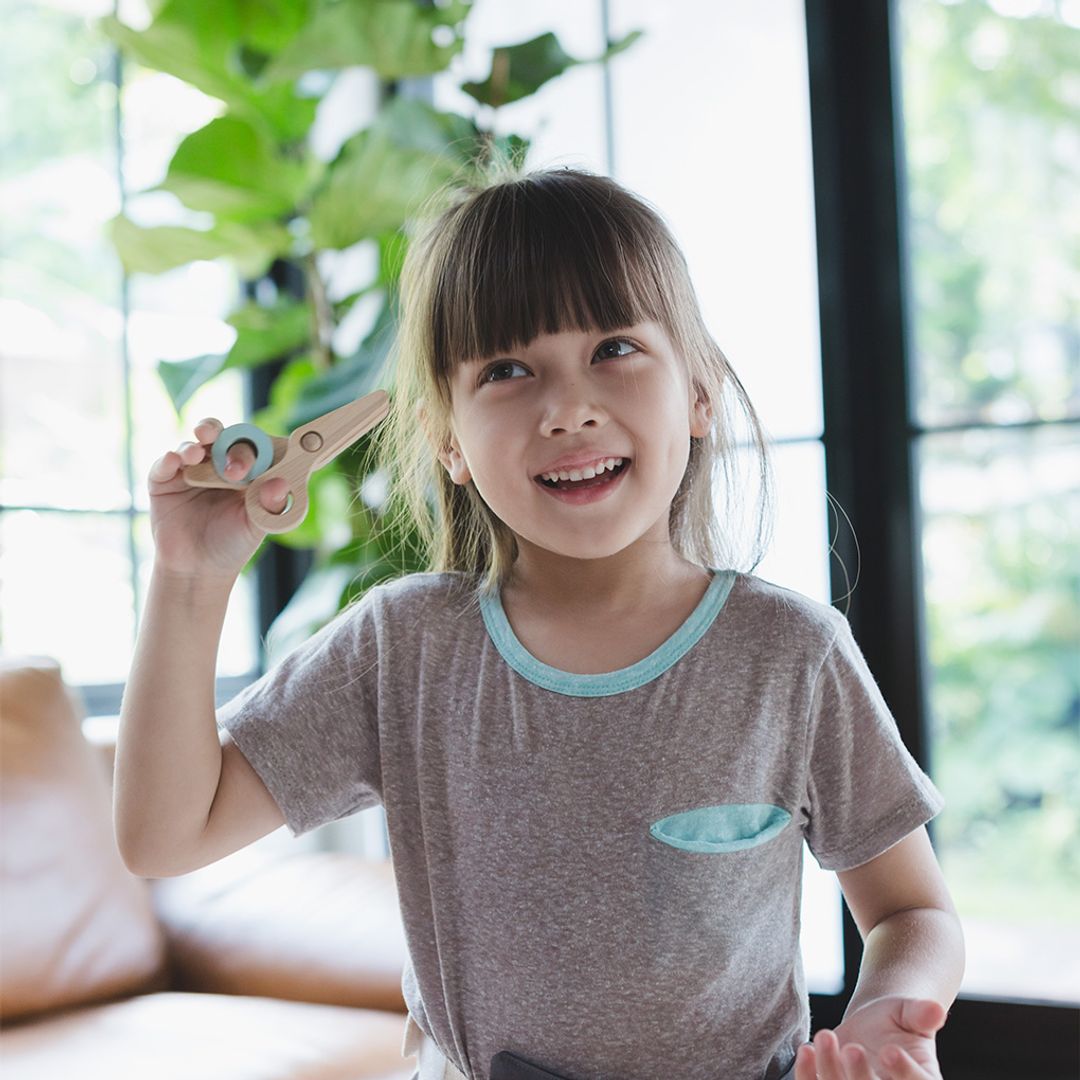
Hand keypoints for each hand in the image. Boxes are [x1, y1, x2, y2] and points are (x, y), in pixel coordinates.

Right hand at [148, 417, 289, 579]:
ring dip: (195, 444)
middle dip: (226, 441)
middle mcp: (218, 464)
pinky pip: (163, 464)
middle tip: (228, 457)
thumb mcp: (256, 526)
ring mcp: (191, 470)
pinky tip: (174, 460)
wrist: (198, 568)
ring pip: (193, 445)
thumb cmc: (233, 544)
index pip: (253, 445)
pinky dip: (168, 459)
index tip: (257, 459)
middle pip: (222, 437)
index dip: (255, 447)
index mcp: (247, 470)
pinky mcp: (163, 480)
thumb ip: (270, 505)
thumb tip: (282, 484)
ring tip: (196, 453)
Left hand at [793, 997, 946, 1079]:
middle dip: (862, 1078)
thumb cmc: (897, 1020)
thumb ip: (921, 1014)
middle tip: (853, 1048)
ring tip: (826, 1035)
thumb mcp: (910, 1012)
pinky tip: (807, 1050)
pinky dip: (808, 1075)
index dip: (905, 1073)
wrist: (870, 1026)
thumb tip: (936, 1010)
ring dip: (831, 1071)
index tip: (890, 1051)